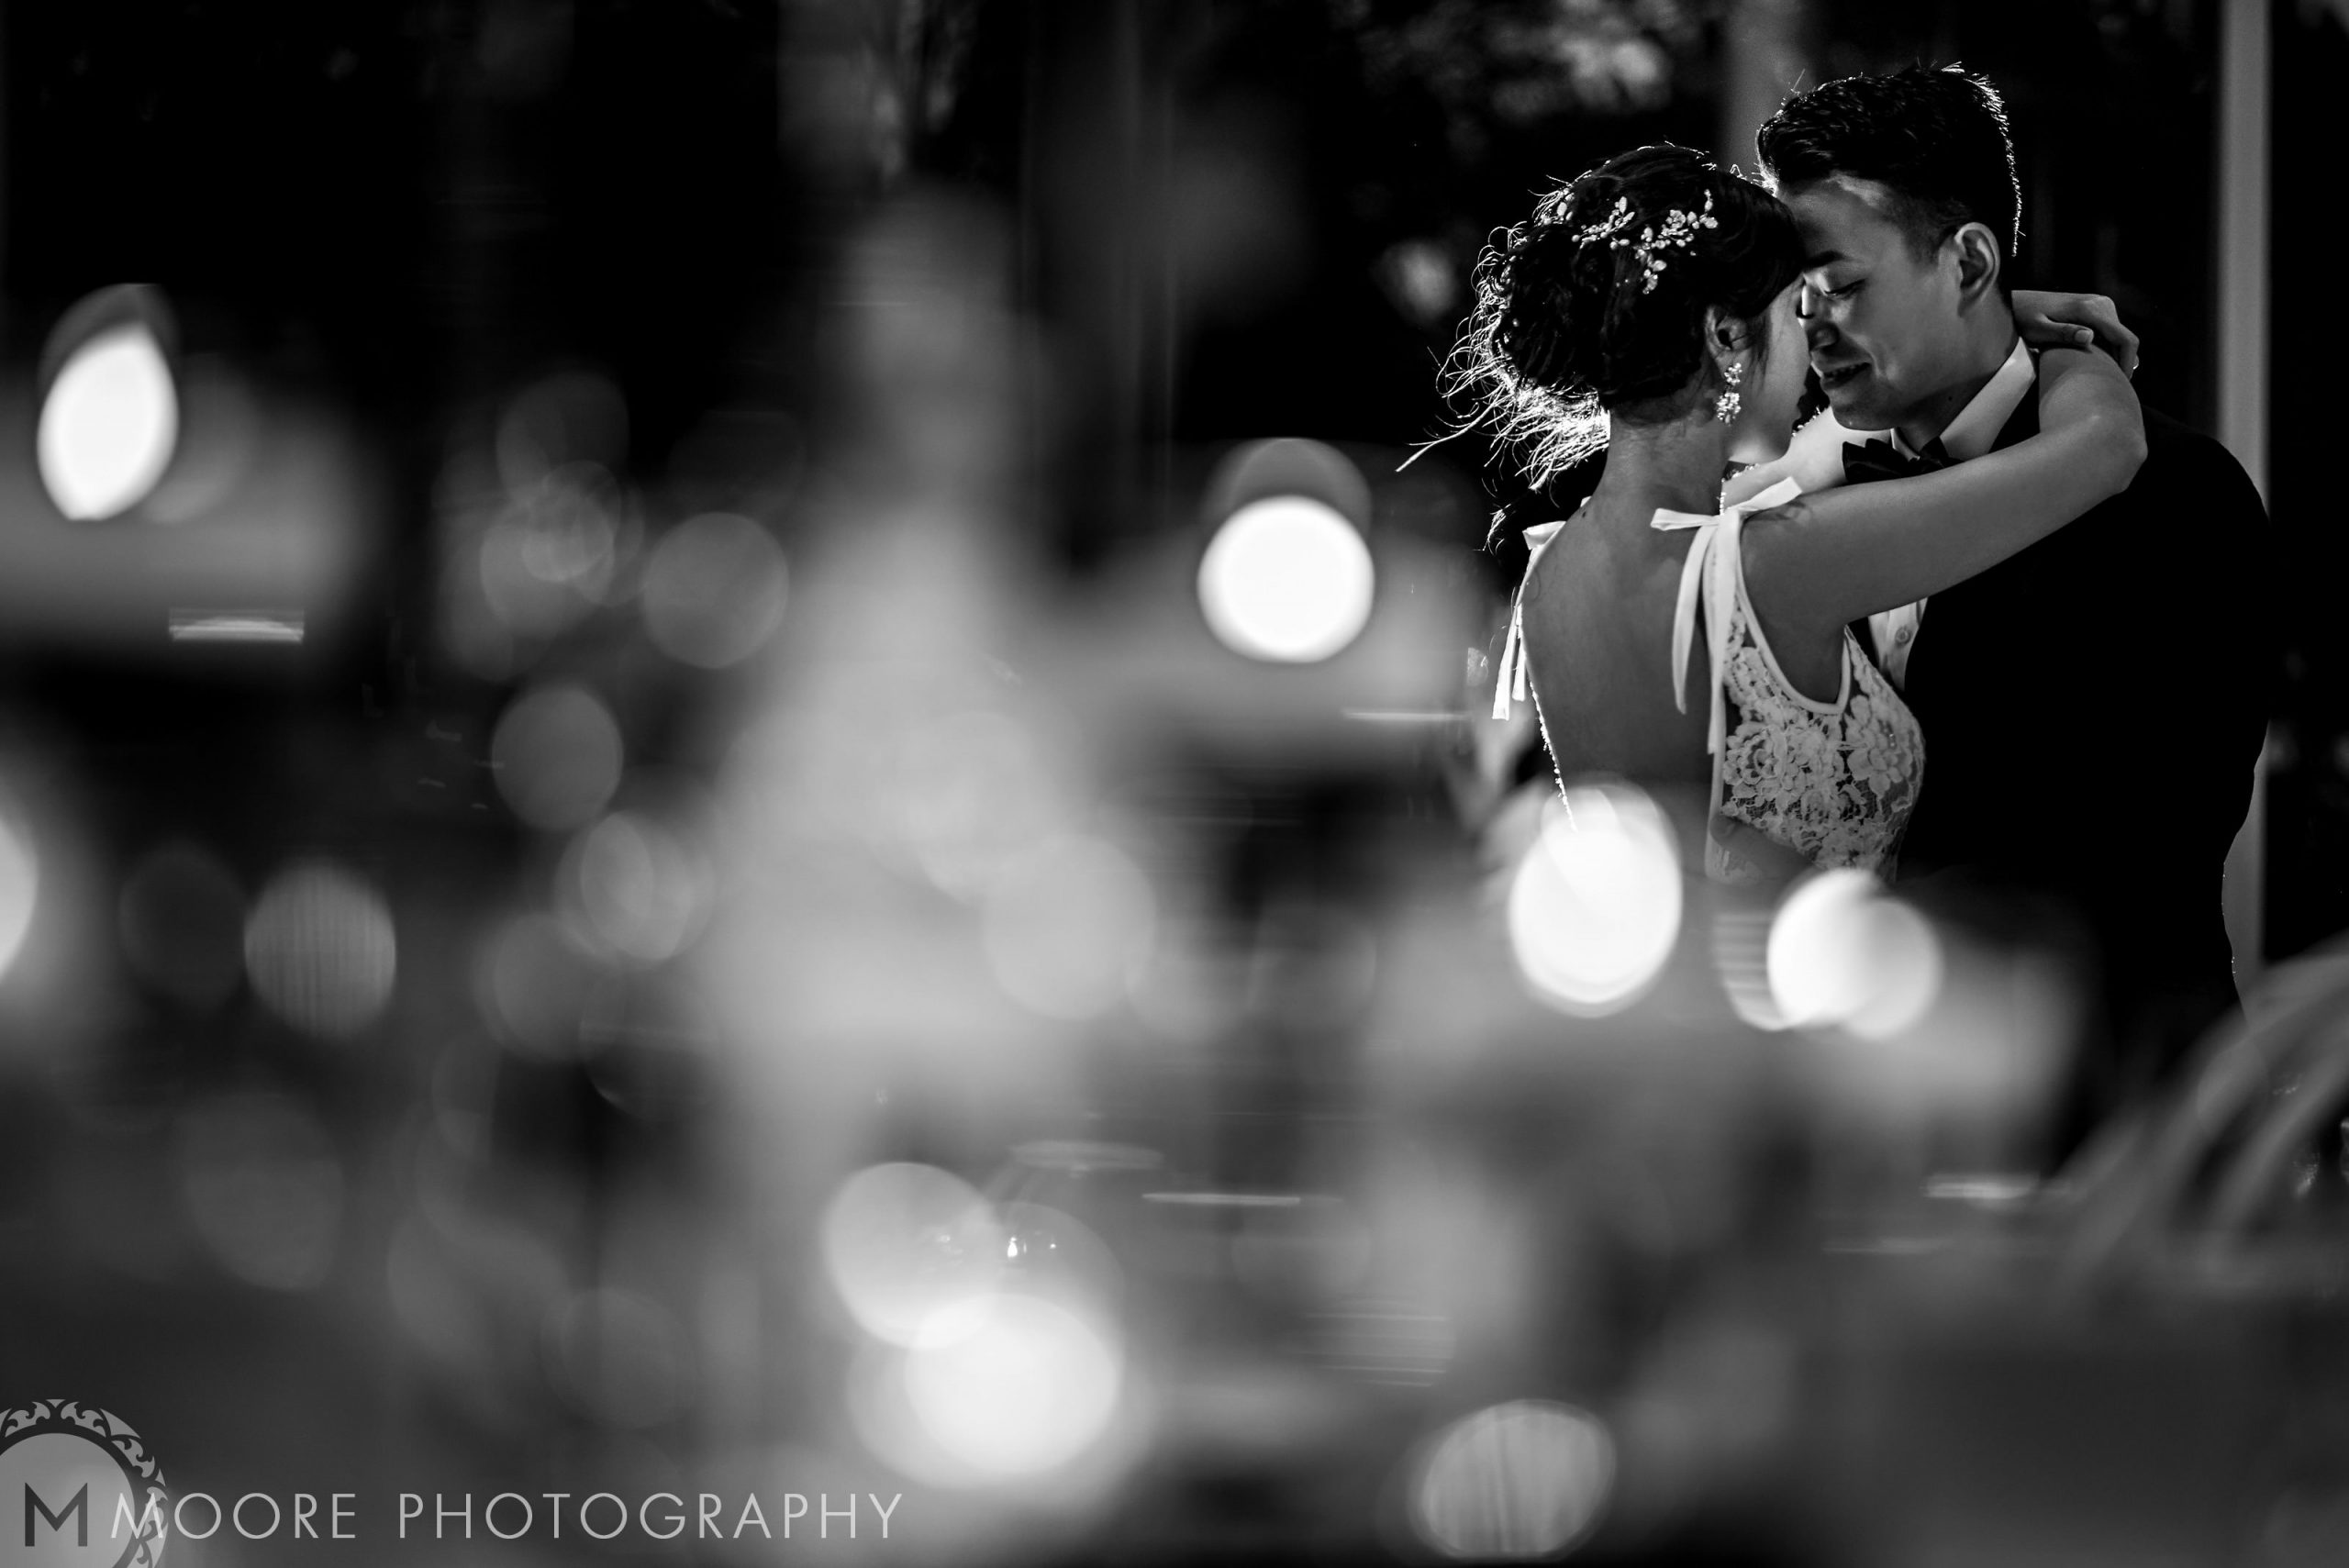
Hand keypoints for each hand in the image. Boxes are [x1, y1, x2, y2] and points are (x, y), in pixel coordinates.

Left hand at [2014, 289, 2138, 375]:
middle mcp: (2100, 304)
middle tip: (2107, 386)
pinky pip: (2110, 333)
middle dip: (2121, 363)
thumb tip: (2089, 337)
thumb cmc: (2023, 318)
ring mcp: (2100, 305)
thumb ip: (2062, 333)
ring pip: (2119, 337)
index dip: (2127, 364)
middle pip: (2125, 339)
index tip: (2121, 384)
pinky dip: (2107, 349)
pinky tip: (2094, 364)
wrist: (2018, 303)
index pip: (2124, 339)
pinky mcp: (2096, 309)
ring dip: (2114, 357)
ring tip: (2099, 377)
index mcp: (2090, 309)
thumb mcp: (2038, 329)